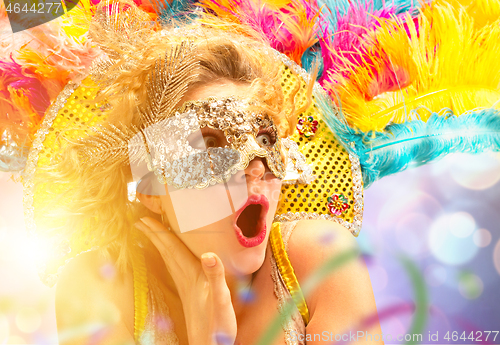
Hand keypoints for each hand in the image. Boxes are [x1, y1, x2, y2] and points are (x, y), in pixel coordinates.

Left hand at [135, 217, 236, 344]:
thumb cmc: (217, 325)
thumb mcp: (221, 300)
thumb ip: (216, 276)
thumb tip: (209, 254)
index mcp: (192, 276)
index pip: (172, 249)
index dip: (160, 234)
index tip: (145, 219)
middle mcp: (186, 279)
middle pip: (166, 252)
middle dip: (155, 235)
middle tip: (141, 220)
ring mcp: (186, 286)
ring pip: (169, 260)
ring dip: (160, 245)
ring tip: (151, 233)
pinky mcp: (190, 292)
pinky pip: (176, 268)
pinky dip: (170, 257)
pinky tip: (171, 257)